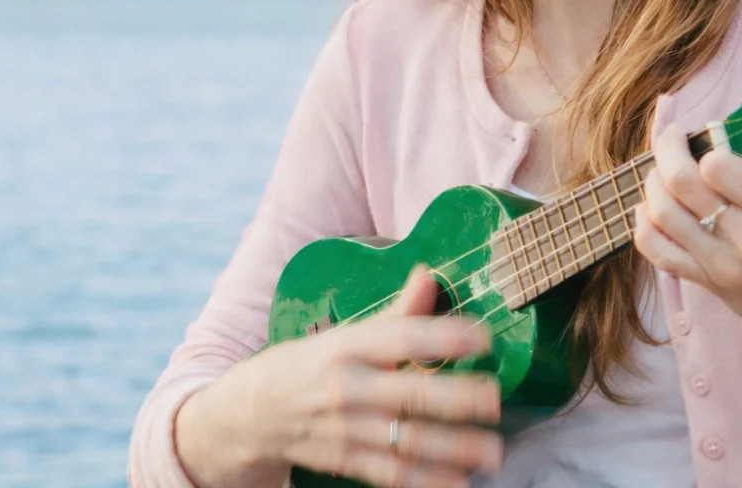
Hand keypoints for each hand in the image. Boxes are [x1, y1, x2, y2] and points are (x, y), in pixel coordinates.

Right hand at [174, 266, 503, 487]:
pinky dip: (424, 482)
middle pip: (409, 392)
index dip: (444, 336)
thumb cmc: (307, 365)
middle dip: (456, 398)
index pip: (401, 336)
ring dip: (452, 449)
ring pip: (405, 440)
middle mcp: (346, 387)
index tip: (484, 337)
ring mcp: (344, 429)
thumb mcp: (344, 333)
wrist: (246, 414)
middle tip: (495, 401)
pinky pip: (389, 475)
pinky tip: (458, 483)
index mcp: (348, 345)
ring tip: (492, 452)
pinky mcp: (343, 462)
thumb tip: (430, 274)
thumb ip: (394, 312)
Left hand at [632, 122, 741, 349]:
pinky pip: (660, 253)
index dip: (704, 147)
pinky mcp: (710, 284)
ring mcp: (724, 266)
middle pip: (682, 184)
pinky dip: (644, 225)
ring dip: (654, 184)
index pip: (718, 166)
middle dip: (667, 150)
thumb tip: (732, 136)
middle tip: (671, 139)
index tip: (704, 140)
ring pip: (663, 214)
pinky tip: (648, 208)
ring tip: (661, 171)